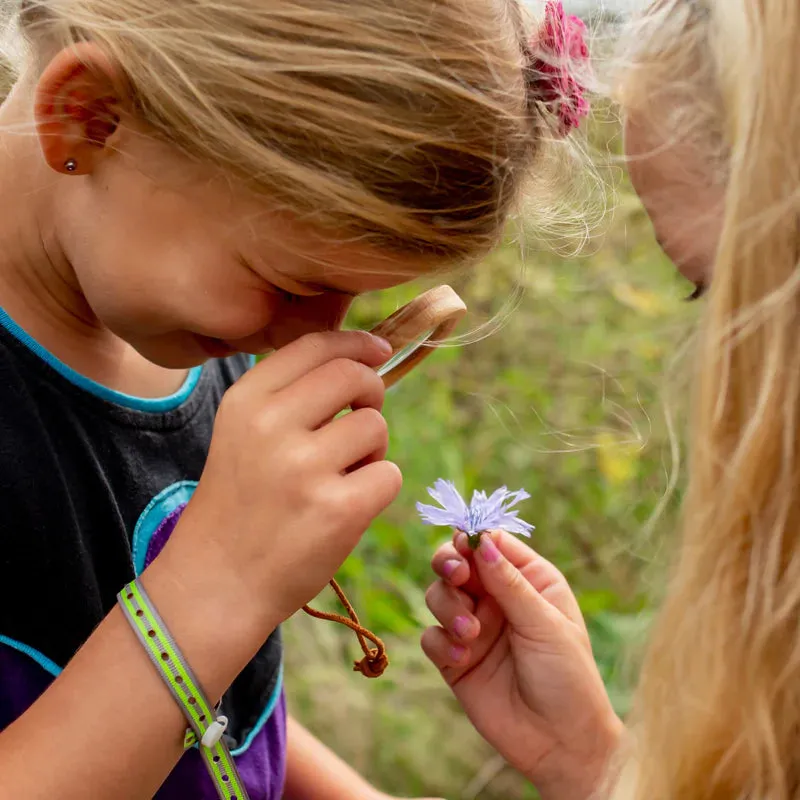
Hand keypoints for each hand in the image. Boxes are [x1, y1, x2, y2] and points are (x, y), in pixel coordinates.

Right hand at [166, 331, 401, 628]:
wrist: (216, 581)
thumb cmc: (239, 504)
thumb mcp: (242, 434)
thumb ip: (290, 397)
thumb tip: (362, 361)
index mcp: (246, 401)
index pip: (315, 345)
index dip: (356, 344)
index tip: (377, 352)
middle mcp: (271, 426)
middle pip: (354, 376)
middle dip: (371, 393)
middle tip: (362, 419)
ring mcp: (305, 468)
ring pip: (376, 427)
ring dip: (372, 450)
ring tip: (342, 476)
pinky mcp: (338, 510)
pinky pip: (389, 475)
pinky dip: (378, 488)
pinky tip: (347, 506)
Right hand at [422, 531, 622, 799]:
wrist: (561, 744)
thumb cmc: (568, 678)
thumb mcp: (544, 624)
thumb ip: (509, 583)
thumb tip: (481, 540)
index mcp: (529, 580)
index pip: (492, 543)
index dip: (473, 539)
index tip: (464, 546)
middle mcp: (498, 598)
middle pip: (456, 562)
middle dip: (449, 564)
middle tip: (456, 577)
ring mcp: (474, 627)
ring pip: (439, 595)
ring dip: (448, 608)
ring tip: (471, 634)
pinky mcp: (455, 658)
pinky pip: (431, 635)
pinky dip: (442, 641)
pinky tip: (463, 658)